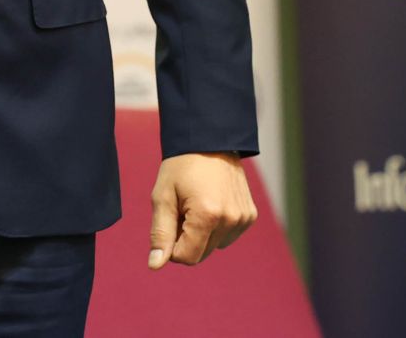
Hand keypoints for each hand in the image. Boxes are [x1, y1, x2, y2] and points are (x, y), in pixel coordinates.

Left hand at [148, 152, 256, 269]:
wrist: (209, 139)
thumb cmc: (180, 166)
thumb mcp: (163, 196)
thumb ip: (160, 233)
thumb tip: (154, 266)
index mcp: (207, 215)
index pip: (187, 257)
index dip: (172, 245)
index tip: (169, 222)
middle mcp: (230, 219)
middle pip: (201, 253)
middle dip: (187, 238)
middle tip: (182, 208)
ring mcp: (243, 218)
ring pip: (215, 245)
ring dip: (202, 232)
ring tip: (197, 202)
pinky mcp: (250, 215)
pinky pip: (228, 235)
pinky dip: (217, 226)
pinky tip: (212, 202)